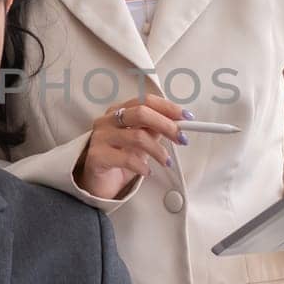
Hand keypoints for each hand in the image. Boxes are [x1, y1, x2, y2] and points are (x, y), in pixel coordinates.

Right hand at [73, 95, 187, 199]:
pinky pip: (127, 158)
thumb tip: (177, 123)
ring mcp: (100, 137)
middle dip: (166, 125)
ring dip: (158, 150)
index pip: (145, 100)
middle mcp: (107, 120)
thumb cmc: (119, 158)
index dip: (168, 107)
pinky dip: (143, 166)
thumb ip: (154, 129)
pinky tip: (147, 171)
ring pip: (137, 136)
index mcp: (118, 111)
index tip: (186, 117)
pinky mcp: (97, 156)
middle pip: (141, 113)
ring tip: (165, 161)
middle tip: (181, 138)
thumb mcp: (140, 141)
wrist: (98, 182)